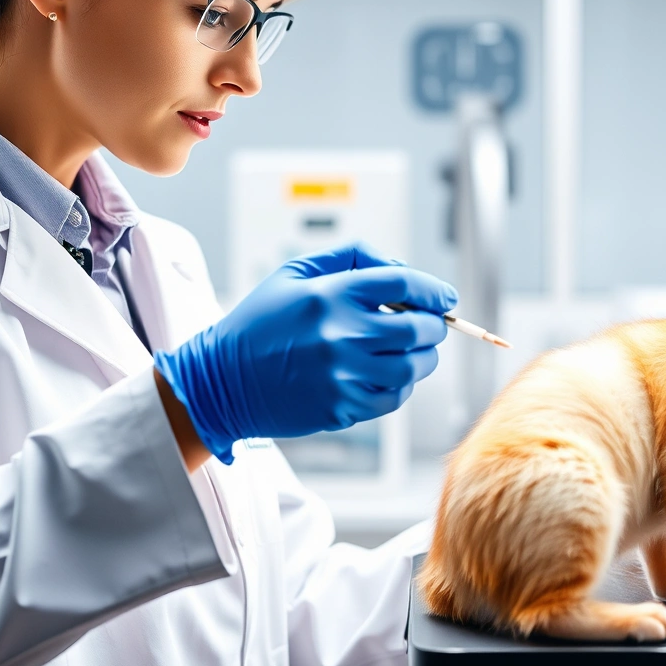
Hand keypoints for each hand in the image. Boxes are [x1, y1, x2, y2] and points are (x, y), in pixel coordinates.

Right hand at [154, 242, 456, 462]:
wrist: (221, 381)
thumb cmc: (259, 323)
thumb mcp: (296, 272)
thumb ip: (351, 258)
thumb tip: (400, 269)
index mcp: (331, 294)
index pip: (404, 284)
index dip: (433, 289)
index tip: (445, 297)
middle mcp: (341, 334)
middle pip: (417, 328)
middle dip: (434, 325)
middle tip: (431, 325)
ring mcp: (342, 375)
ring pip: (412, 367)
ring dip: (422, 358)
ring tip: (412, 351)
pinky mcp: (340, 408)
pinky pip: (392, 398)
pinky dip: (401, 386)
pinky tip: (387, 375)